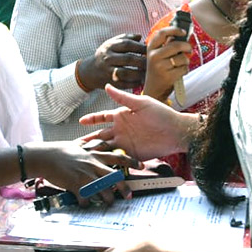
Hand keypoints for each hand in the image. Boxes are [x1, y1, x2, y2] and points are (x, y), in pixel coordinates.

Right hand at [23, 140, 135, 205]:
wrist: (44, 157)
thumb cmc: (58, 150)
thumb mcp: (76, 145)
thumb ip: (87, 145)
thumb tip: (91, 141)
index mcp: (95, 154)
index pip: (118, 156)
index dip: (131, 161)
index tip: (140, 166)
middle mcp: (93, 164)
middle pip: (115, 177)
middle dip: (123, 187)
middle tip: (129, 195)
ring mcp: (85, 175)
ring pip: (104, 190)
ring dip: (107, 199)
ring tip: (108, 203)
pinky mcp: (76, 184)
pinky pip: (86, 198)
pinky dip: (87, 203)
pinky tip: (86, 205)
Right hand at [77, 33, 146, 90]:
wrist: (90, 71)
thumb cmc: (106, 55)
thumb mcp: (112, 43)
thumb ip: (126, 38)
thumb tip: (140, 36)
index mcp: (110, 46)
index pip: (127, 44)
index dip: (140, 47)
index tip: (151, 50)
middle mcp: (108, 58)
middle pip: (128, 59)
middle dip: (142, 60)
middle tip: (154, 62)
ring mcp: (108, 71)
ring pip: (126, 73)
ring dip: (139, 73)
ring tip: (149, 72)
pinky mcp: (110, 83)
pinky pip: (124, 84)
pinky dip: (135, 83)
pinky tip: (143, 81)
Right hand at [79, 84, 196, 159]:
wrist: (176, 131)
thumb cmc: (161, 114)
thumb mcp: (141, 103)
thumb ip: (122, 97)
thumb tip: (106, 86)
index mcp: (121, 116)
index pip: (102, 118)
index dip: (91, 119)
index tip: (81, 122)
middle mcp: (121, 130)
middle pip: (100, 135)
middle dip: (88, 139)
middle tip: (75, 145)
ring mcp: (126, 143)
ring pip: (106, 148)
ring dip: (96, 151)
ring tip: (84, 156)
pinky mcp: (132, 155)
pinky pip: (118, 159)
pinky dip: (109, 161)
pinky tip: (100, 165)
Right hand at [143, 26, 191, 100]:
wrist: (153, 90)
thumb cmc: (159, 70)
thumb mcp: (157, 56)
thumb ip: (167, 45)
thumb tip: (182, 34)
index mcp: (151, 48)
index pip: (162, 33)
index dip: (174, 30)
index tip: (183, 32)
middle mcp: (153, 56)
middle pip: (176, 45)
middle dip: (187, 46)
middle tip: (189, 50)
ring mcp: (160, 67)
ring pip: (182, 58)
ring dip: (186, 61)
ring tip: (181, 65)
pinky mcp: (168, 76)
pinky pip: (184, 68)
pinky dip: (185, 70)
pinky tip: (179, 72)